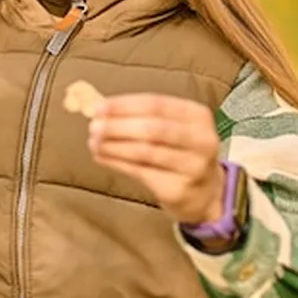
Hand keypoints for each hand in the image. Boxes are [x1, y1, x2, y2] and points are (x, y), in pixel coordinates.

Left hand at [86, 95, 224, 224]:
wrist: (204, 193)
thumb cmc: (181, 153)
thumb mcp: (174, 128)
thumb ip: (142, 116)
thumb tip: (102, 109)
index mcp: (198, 116)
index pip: (157, 104)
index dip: (124, 105)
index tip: (99, 107)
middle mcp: (201, 140)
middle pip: (153, 129)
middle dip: (118, 126)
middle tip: (93, 127)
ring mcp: (192, 167)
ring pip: (145, 152)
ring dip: (113, 146)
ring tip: (94, 143)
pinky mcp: (178, 189)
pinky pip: (140, 172)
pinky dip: (116, 162)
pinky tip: (102, 157)